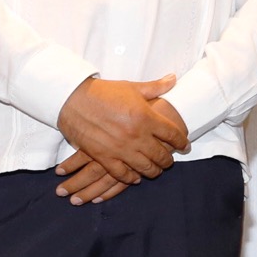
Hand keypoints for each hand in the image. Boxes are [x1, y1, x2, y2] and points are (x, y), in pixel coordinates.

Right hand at [54, 99, 186, 204]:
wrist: (71, 99)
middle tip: (170, 160)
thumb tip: (174, 78)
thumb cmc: (103, 92)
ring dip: (153, 171)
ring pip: (145, 167)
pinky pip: (122, 174)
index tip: (185, 145)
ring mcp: (120, 148)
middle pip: (161, 155)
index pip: (173, 134)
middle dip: (168, 160)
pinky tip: (135, 178)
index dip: (182, 142)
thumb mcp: (132, 87)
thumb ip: (156, 87)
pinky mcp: (103, 156)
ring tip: (156, 170)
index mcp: (146, 117)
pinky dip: (131, 178)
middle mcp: (136, 135)